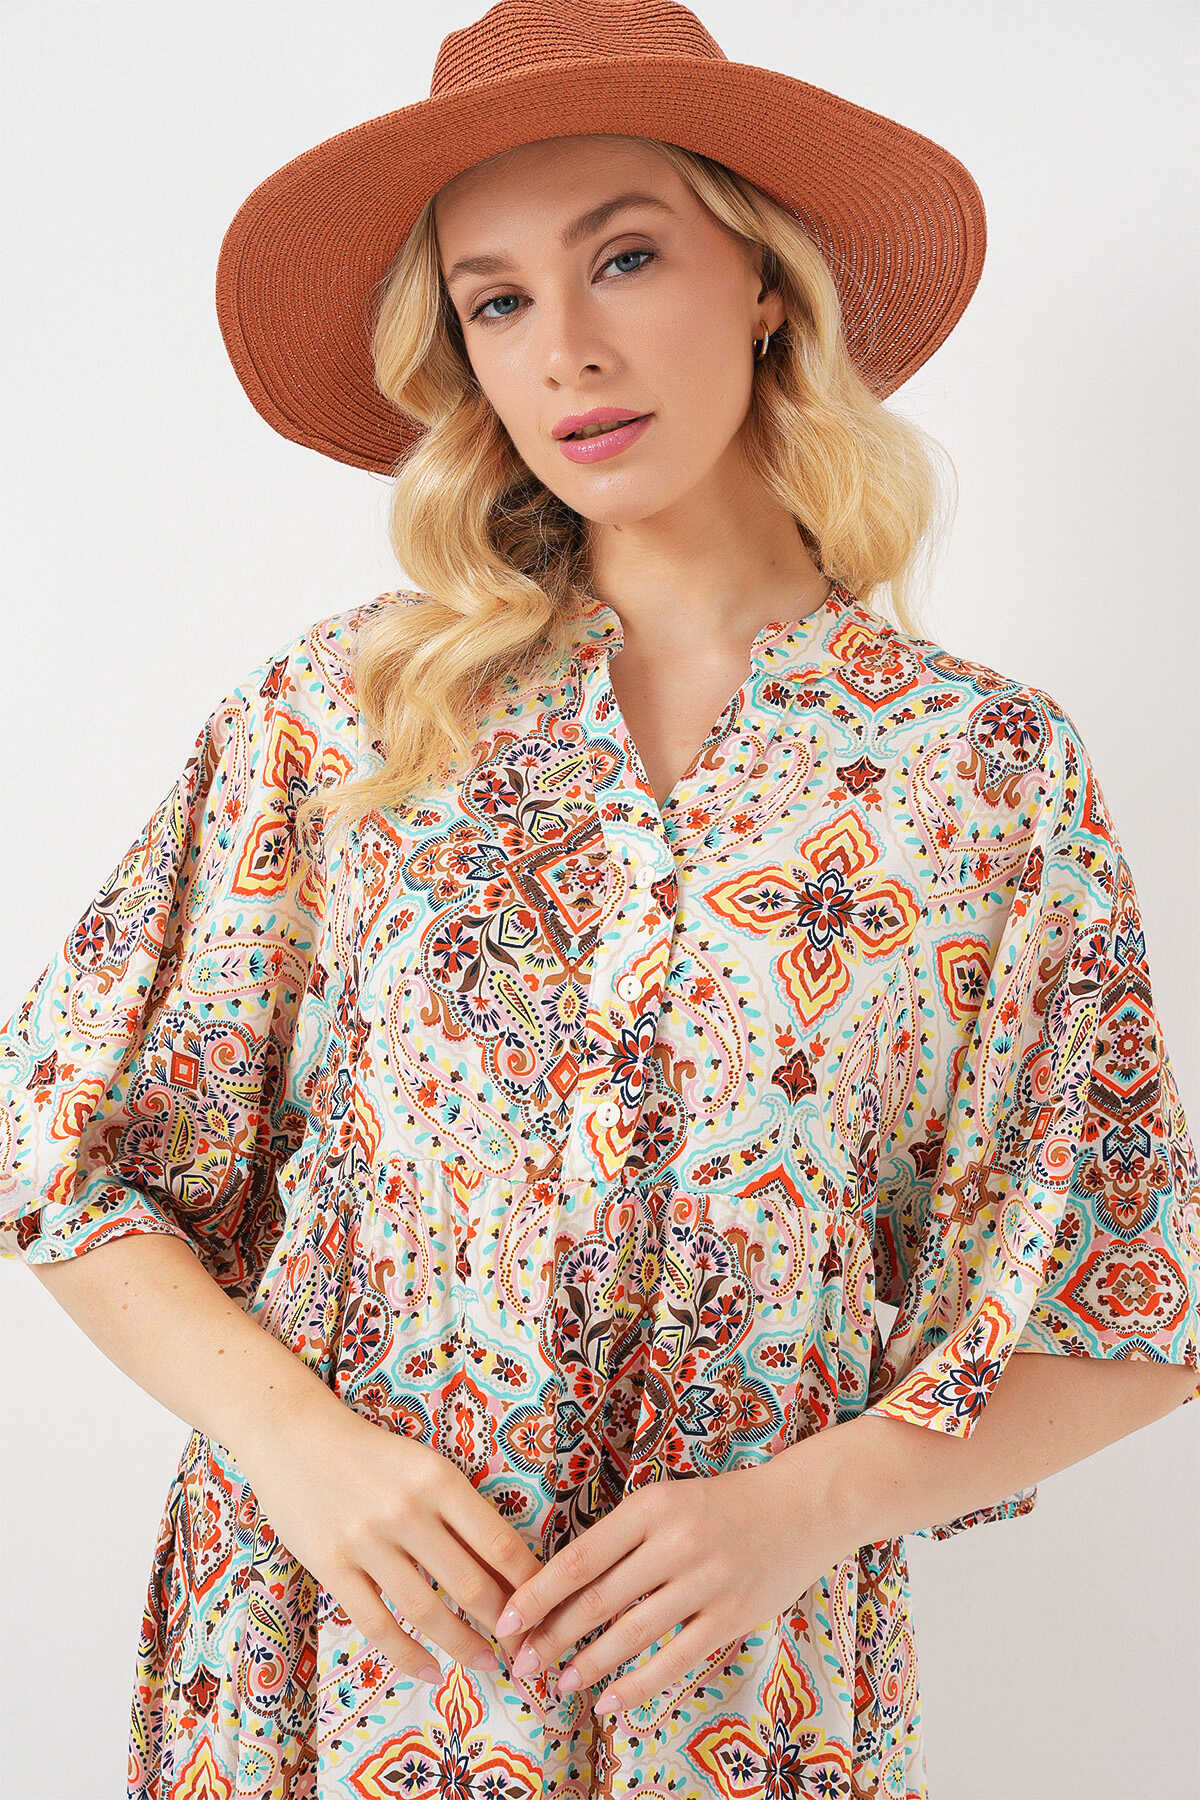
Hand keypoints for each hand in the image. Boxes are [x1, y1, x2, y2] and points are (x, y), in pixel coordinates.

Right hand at [233, 1392, 543, 1683]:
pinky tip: (432, 1671)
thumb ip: (460, 1514)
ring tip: (488, 1666)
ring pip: (427, 1611)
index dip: (529, 1586)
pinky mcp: (331, 1567)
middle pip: (470, 1584)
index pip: (499, 1543)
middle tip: (526, 1652)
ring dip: (464, 1647)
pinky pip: (377, 1625)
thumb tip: (509, 1570)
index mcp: (439, 1479)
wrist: (295, 1436)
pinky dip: (408, 1656)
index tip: (546, 1610)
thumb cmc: (372, 1453)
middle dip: (505, 1626)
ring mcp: (366, 1542)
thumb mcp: (425, 1467)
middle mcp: (406, 1510)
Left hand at [492, 1443, 851, 1713]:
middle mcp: (675, 1541)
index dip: (538, 1594)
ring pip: (631, 1633)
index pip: (580, 1557)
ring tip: (560, 1683)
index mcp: (651, 1506)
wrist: (804, 1506)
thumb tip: (563, 1587)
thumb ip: (624, 1538)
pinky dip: (637, 1684)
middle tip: (521, 1663)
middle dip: (552, 1636)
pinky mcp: (731, 1615)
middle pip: (598, 1600)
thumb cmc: (724, 1504)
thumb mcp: (668, 1501)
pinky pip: (674, 1658)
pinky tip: (610, 1700)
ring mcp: (705, 1581)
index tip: (505, 1620)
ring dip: (589, 1664)